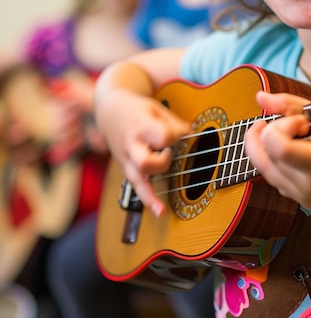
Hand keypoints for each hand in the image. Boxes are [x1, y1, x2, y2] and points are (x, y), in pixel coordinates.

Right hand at [97, 88, 190, 216]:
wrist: (110, 111)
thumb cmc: (138, 109)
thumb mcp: (156, 108)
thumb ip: (174, 122)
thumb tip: (190, 133)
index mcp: (140, 126)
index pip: (163, 136)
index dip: (178, 135)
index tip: (184, 130)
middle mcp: (131, 146)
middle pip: (145, 162)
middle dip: (163, 161)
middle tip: (170, 151)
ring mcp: (126, 160)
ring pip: (137, 179)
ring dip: (152, 193)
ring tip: (162, 208)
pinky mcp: (127, 169)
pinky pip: (136, 188)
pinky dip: (148, 201)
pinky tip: (160, 212)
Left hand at [245, 91, 310, 208]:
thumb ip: (290, 104)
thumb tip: (259, 97)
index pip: (280, 149)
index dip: (282, 128)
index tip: (301, 122)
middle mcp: (307, 187)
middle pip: (263, 157)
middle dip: (266, 134)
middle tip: (278, 122)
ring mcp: (301, 197)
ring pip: (262, 167)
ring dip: (266, 146)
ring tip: (284, 131)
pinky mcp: (297, 200)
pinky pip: (272, 176)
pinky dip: (274, 159)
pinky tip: (291, 148)